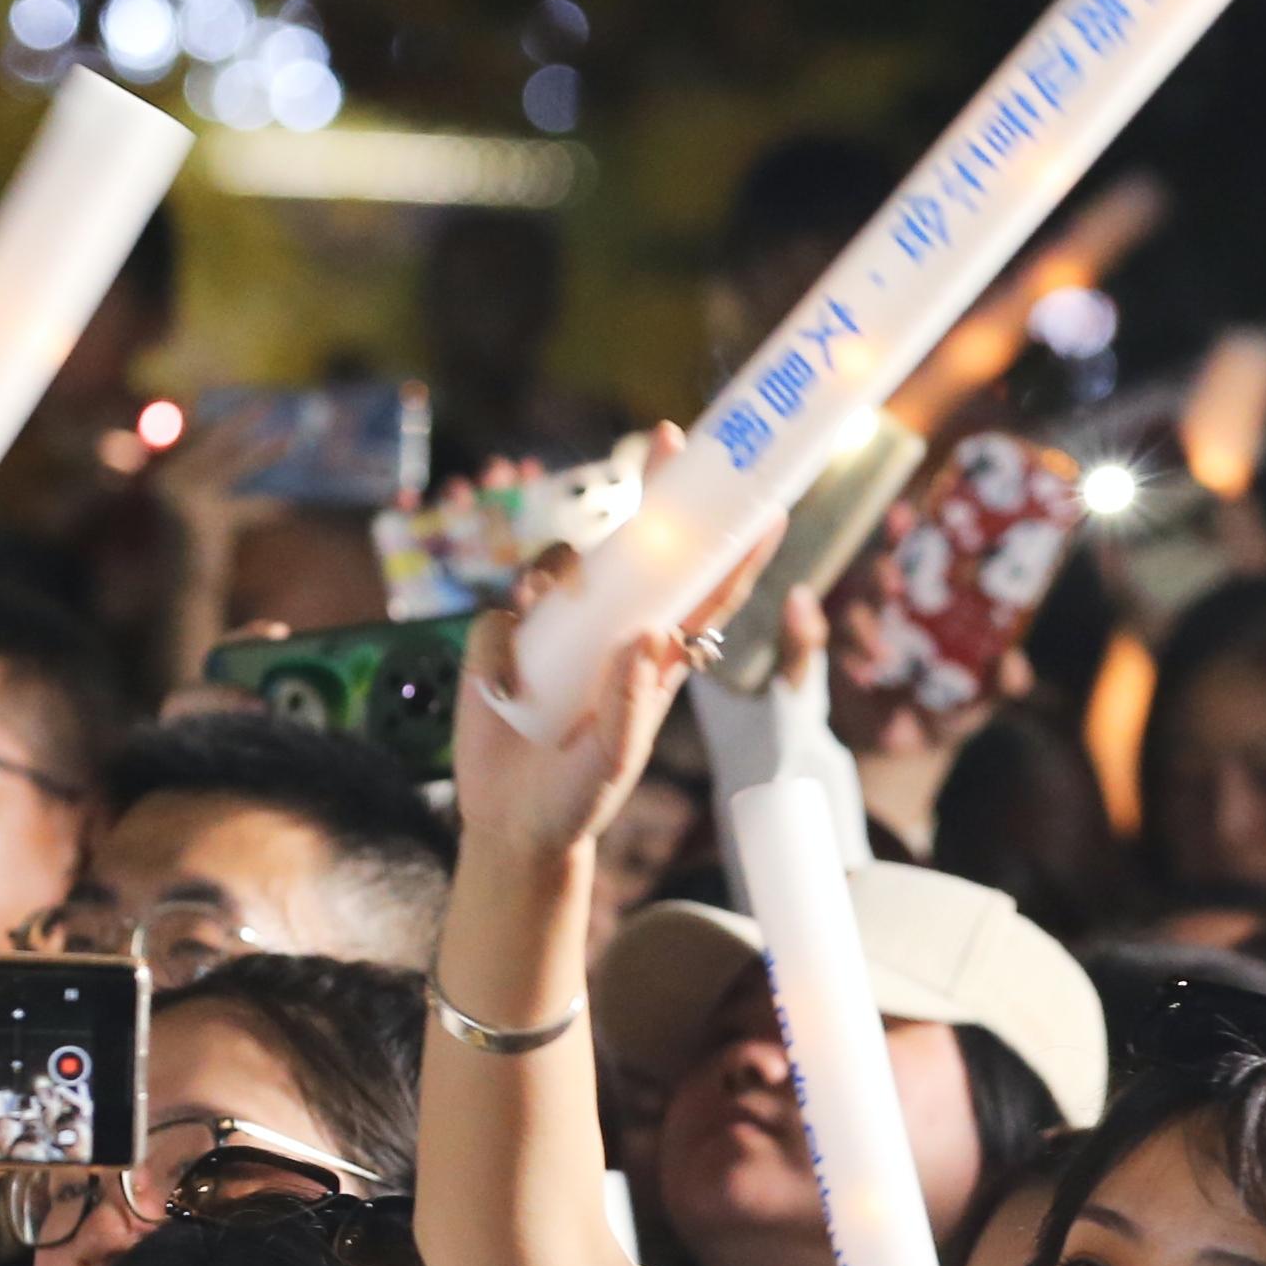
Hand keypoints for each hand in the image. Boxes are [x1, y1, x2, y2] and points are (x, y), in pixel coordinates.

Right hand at [448, 454, 738, 867]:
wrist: (517, 826)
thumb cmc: (581, 797)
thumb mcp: (615, 762)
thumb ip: (630, 706)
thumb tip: (647, 636)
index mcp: (656, 656)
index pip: (706, 593)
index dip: (736, 548)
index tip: (766, 502)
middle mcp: (611, 630)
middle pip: (640, 547)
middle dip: (656, 491)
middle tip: (668, 439)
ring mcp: (557, 632)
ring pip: (563, 564)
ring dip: (561, 570)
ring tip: (553, 606)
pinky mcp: (505, 643)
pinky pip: (500, 615)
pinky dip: (499, 647)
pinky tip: (506, 690)